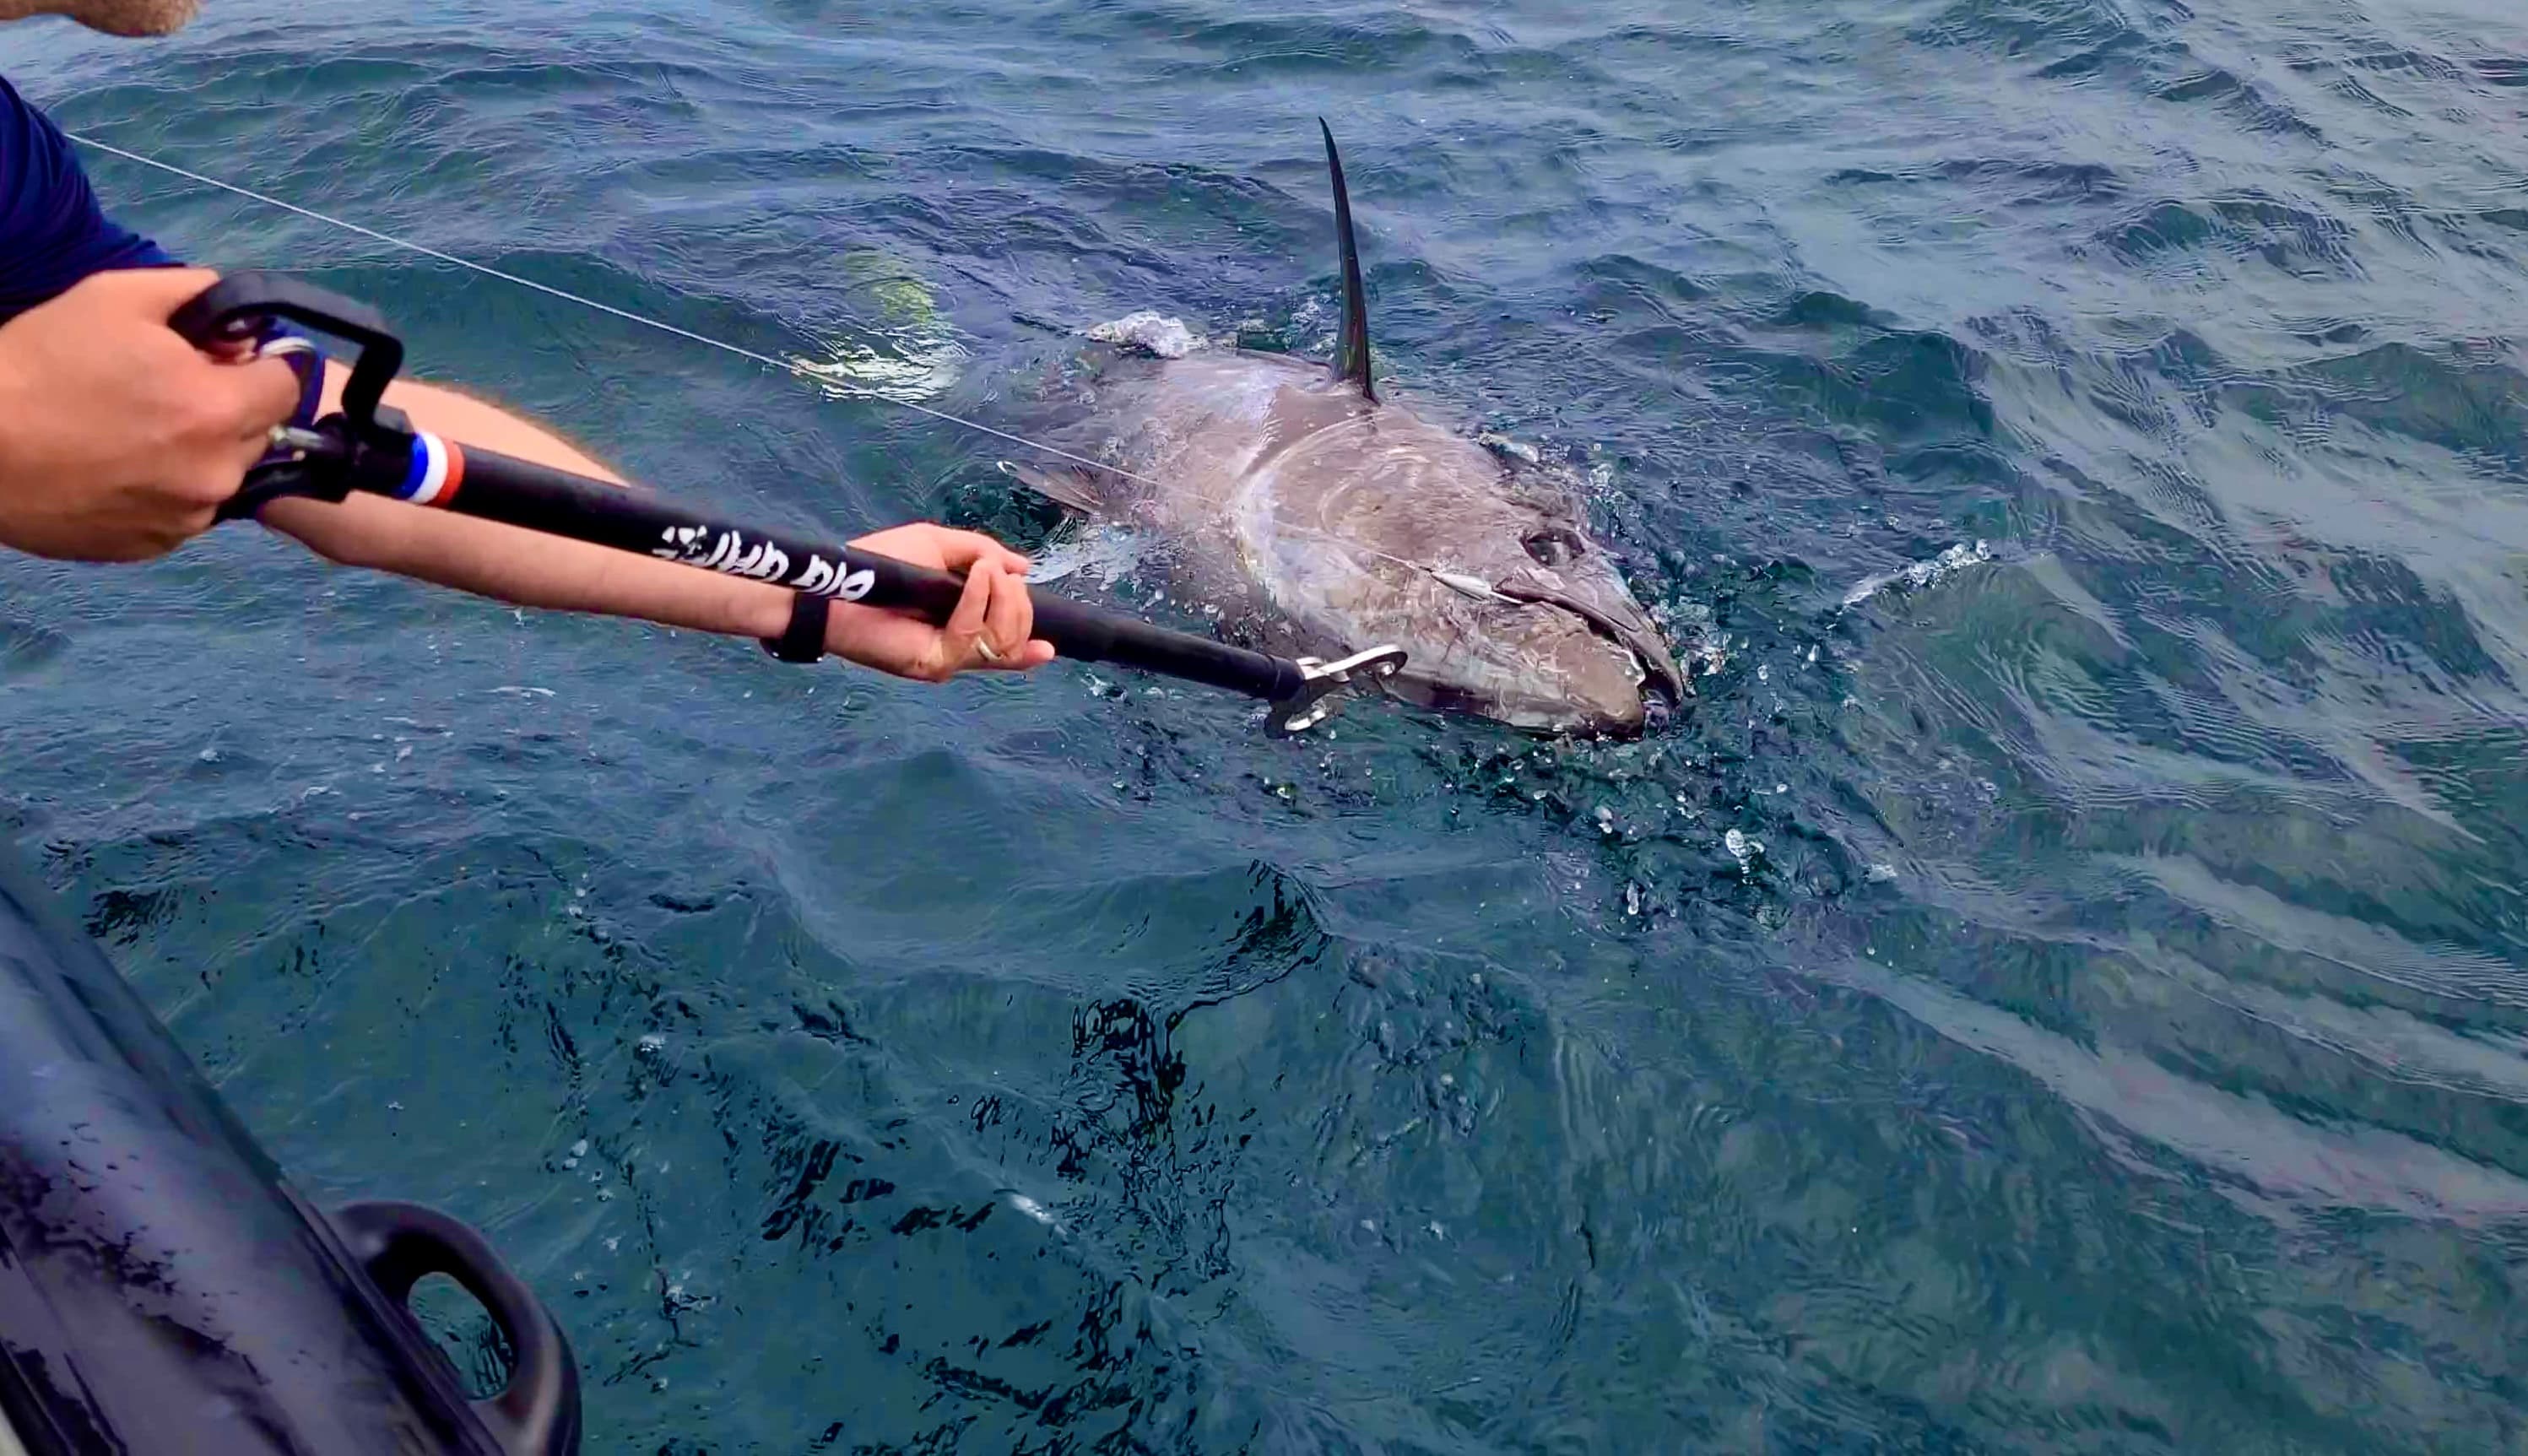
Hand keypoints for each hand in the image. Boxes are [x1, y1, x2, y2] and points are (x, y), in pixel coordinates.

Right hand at [0, 268, 303, 561]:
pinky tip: (117, 466)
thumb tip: (241, 314)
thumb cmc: (41, 363)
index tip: (223, 359)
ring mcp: (186, 517)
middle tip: (165, 389)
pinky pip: (184, 510)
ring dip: (199, 451)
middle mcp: (215, 473)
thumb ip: (196, 294)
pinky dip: (166, 488)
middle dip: (228, 406)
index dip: (259, 365)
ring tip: (134, 429)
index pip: (288, 385)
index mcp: (216, 409)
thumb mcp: (116, 297)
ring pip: (222, 474)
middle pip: (259, 432)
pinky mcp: (153, 546)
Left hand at [825, 522, 1057, 681]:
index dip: (1030, 645)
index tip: (1050, 644)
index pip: (1006, 644)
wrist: (841, 584)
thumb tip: (1025, 569)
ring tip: (983, 570)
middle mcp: (959, 647)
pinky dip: (979, 600)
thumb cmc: (883, 562)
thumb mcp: (939, 546)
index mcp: (963, 624)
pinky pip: (974, 635)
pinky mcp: (934, 662)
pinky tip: (974, 578)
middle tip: (1000, 574)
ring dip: (1002, 598)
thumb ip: (982, 552)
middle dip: (1020, 604)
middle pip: (1014, 643)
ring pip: (1003, 642)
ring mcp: (948, 658)